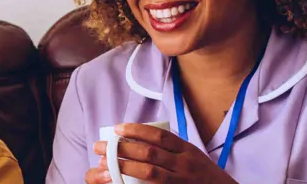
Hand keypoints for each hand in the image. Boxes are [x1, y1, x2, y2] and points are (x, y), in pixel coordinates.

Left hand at [84, 123, 237, 183]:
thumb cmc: (205, 176)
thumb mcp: (193, 156)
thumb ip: (173, 148)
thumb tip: (142, 139)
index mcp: (188, 150)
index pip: (159, 136)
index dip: (136, 131)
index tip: (117, 128)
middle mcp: (184, 164)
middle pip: (149, 153)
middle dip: (122, 149)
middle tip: (101, 147)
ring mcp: (181, 182)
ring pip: (149, 173)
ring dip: (124, 168)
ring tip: (104, 165)